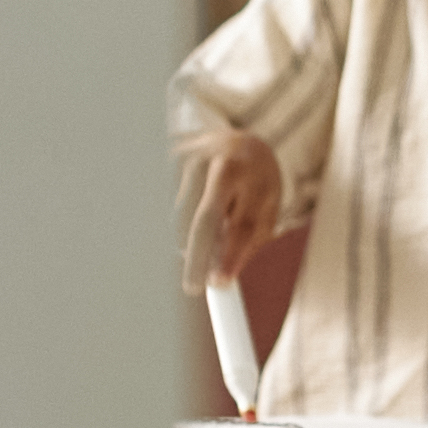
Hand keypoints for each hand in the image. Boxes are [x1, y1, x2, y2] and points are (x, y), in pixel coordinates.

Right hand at [178, 125, 283, 276]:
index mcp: (255, 177)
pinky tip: (180, 220)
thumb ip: (249, 241)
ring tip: (195, 240)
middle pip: (204, 218)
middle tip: (193, 286)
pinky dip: (169, 222)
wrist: (238, 141)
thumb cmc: (255, 185)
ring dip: (182, 240)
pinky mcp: (169, 157)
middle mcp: (223, 163)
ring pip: (177, 215)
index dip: (229, 256)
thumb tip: (220, 276)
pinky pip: (162, 202)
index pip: (241, 224)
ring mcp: (192, 157)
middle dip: (196, 256)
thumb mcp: (266, 210)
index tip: (218, 283)